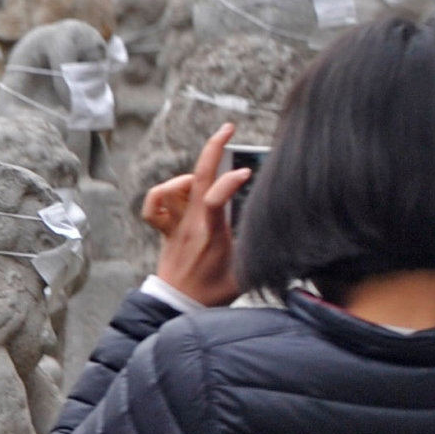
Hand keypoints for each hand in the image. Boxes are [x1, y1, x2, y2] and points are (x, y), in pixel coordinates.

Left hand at [140, 122, 250, 307]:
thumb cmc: (213, 291)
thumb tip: (281, 236)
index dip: (230, 181)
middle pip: (198, 178)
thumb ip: (260, 250)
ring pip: (172, 189)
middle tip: (227, 128)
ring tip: (204, 180)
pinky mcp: (165, 229)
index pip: (216, 197)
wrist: (178, 305)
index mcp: (213, 232)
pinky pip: (153, 206)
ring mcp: (175, 225)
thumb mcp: (246, 271)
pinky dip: (162, 194)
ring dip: (187, 177)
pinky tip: (176, 194)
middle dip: (214, 148)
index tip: (247, 172)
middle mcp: (192, 223)